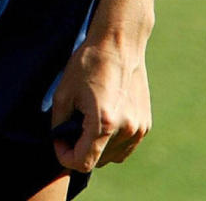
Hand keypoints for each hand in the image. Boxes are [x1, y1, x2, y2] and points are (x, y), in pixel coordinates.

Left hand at [51, 38, 151, 173]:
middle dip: (81, 149)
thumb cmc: (89, 63)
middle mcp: (126, 130)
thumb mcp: (64, 92)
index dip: (66, 157)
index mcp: (104, 123)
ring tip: (87, 118)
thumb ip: (59, 123)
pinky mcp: (146, 124)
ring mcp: (139, 129)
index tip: (59, 140)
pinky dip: (112, 140)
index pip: (84, 162)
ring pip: (112, 156)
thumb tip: (60, 142)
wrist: (119, 43)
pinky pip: (125, 146)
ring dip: (97, 146)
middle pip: (98, 160)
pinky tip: (104, 116)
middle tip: (71, 125)